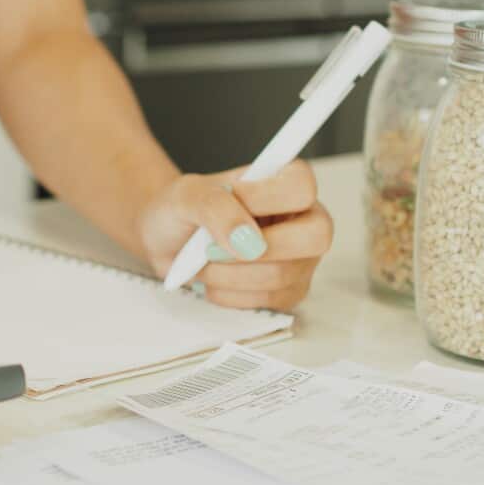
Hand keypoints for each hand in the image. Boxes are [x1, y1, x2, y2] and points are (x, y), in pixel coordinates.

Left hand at [138, 161, 332, 310]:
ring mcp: (300, 258)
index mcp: (284, 182)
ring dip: (230, 274)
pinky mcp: (288, 291)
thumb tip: (248, 240)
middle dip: (256, 248)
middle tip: (212, 247)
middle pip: (316, 236)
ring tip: (204, 262)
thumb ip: (216, 207)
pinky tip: (214, 280)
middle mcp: (302, 219)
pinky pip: (270, 301)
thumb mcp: (187, 195)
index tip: (231, 200)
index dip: (266, 198)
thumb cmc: (182, 211)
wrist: (168, 243)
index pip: (302, 186)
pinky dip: (231, 294)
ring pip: (284, 275)